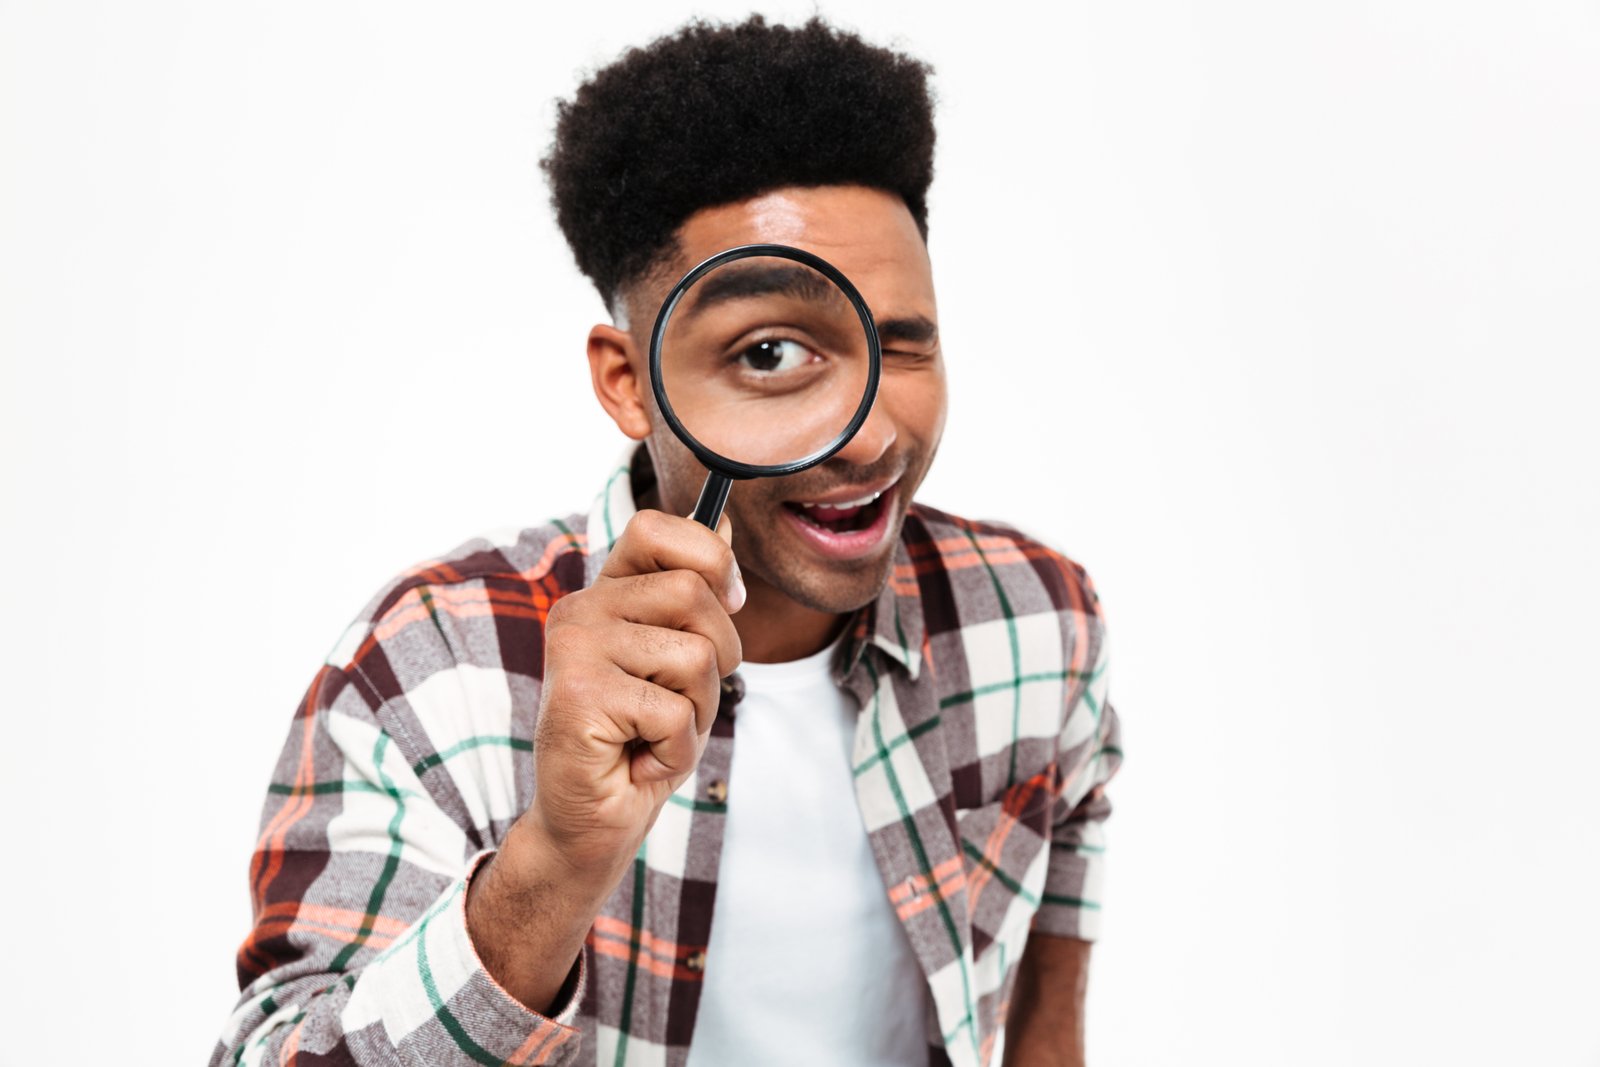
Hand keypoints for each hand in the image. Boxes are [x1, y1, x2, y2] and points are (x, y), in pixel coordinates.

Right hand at [525, 508, 743, 883]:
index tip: (729, 601)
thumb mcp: (678, 659)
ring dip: (697, 711)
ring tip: (654, 733)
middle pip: (694, 592)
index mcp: (604, 593)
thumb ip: (694, 591)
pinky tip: (639, 760)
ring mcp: (575, 650)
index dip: (710, 559)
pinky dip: (676, 750)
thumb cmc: (639, 741)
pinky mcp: (582, 696)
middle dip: (718, 657)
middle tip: (678, 701)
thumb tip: (722, 522)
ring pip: (695, 656)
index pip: (655, 527)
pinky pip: (677, 712)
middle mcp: (581, 610)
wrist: (590, 823)